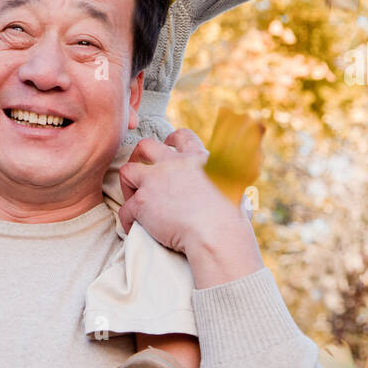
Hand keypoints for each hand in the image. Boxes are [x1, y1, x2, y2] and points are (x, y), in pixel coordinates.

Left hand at [119, 129, 263, 284]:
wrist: (215, 231)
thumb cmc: (230, 216)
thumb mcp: (237, 187)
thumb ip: (232, 182)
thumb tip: (242, 190)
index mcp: (197, 158)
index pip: (181, 136)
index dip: (171, 141)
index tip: (168, 149)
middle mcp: (172, 164)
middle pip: (145, 145)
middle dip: (139, 157)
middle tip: (141, 173)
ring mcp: (154, 181)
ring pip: (127, 171)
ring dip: (128, 186)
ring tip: (134, 200)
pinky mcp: (142, 202)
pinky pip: (125, 209)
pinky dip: (127, 220)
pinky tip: (133, 228)